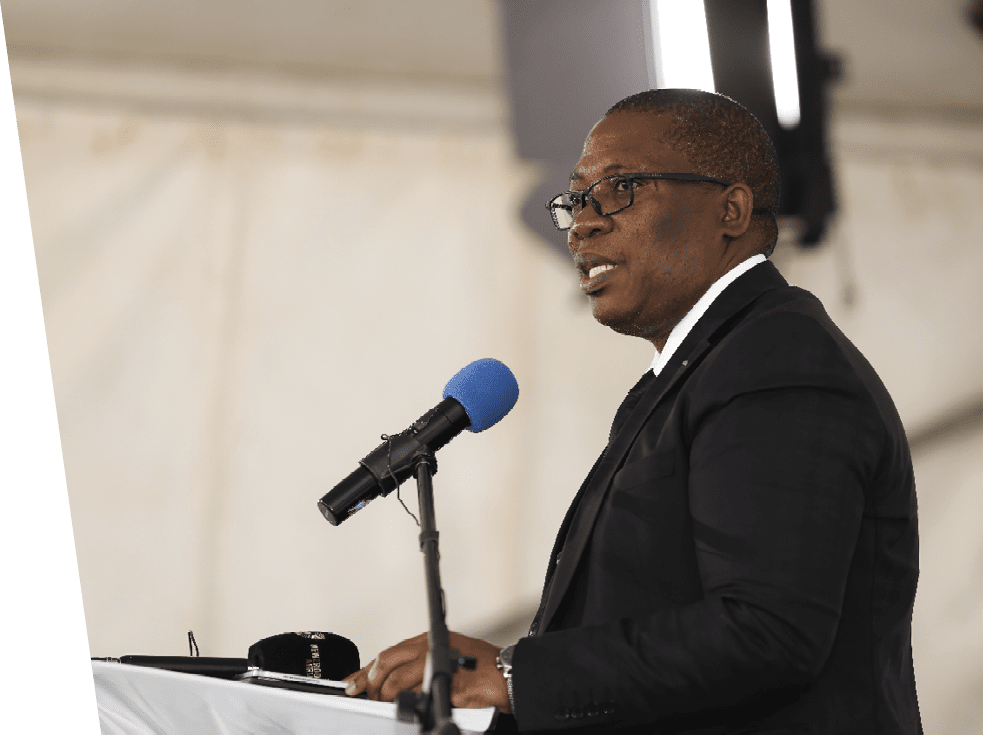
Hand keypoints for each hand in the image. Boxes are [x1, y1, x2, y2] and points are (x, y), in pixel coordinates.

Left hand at [342, 632, 510, 711]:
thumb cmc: (479, 669)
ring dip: (387, 697)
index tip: (353, 683)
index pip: (389, 654)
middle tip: (369, 699)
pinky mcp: (447, 680)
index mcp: (429, 640)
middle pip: (387, 662)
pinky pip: (419, 694)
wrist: (506, 674)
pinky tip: (408, 708)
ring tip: (387, 706)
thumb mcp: (447, 660)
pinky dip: (409, 703)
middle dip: (372, 684)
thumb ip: (420, 667)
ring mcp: (438, 661)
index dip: (367, 670)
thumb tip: (392, 684)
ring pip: (398, 679)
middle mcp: (431, 646)